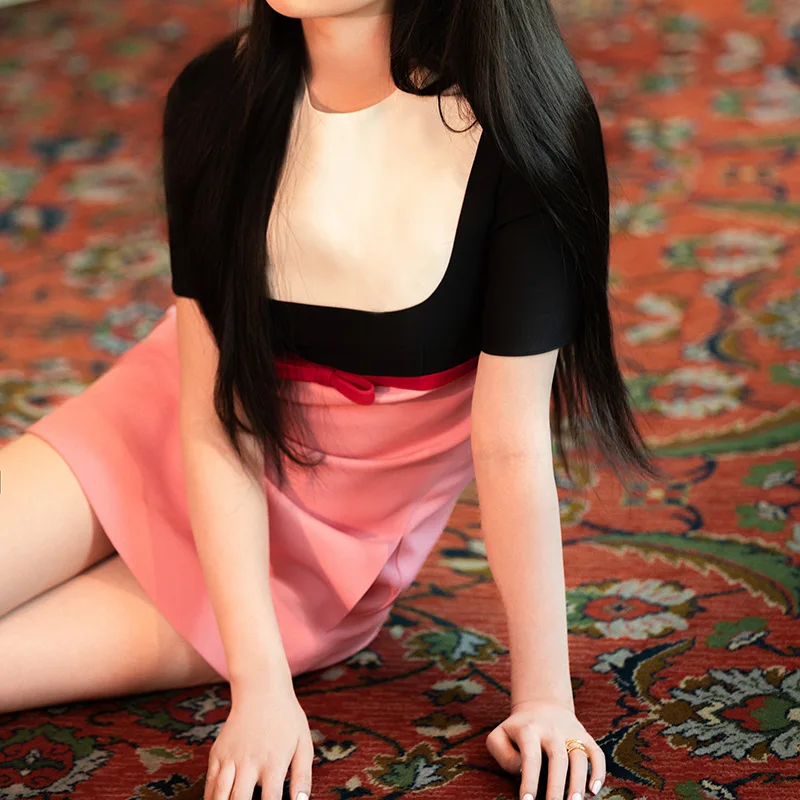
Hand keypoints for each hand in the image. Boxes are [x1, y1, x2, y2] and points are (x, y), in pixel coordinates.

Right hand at [204, 679, 313, 799]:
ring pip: (219, 796)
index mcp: (273, 762)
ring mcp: (230, 757)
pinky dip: (211, 797)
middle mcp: (249, 762)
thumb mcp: (303, 744)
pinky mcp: (217, 753)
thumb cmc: (286, 719)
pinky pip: (210, 783)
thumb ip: (302, 776)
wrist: (261, 690)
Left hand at [486, 698, 605, 799]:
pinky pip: (597, 753)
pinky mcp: (585, 735)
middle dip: (557, 785)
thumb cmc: (517, 730)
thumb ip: (503, 755)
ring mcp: (570, 732)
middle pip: (558, 758)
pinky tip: (594, 790)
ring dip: (579, 781)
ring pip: (579, 756)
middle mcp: (551, 730)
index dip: (530, 781)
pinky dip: (599, 771)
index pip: (530, 757)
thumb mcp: (499, 736)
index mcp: (528, 730)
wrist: (541, 705)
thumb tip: (522, 770)